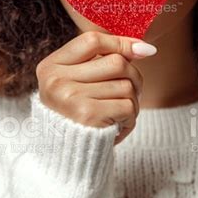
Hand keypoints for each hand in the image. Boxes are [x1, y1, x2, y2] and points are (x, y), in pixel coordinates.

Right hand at [35, 30, 156, 144]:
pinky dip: (130, 118)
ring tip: (119, 114)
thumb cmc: (77, 114)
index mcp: (51, 66)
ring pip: (126, 86)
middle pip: (116, 62)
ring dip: (133, 102)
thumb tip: (146, 49)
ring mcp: (70, 97)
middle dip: (134, 77)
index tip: (143, 50)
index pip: (91, 40)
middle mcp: (56, 80)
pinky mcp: (87, 116)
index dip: (121, 42)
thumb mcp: (76, 81)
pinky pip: (127, 106)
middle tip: (131, 92)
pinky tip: (118, 126)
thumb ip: (102, 60)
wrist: (65, 157)